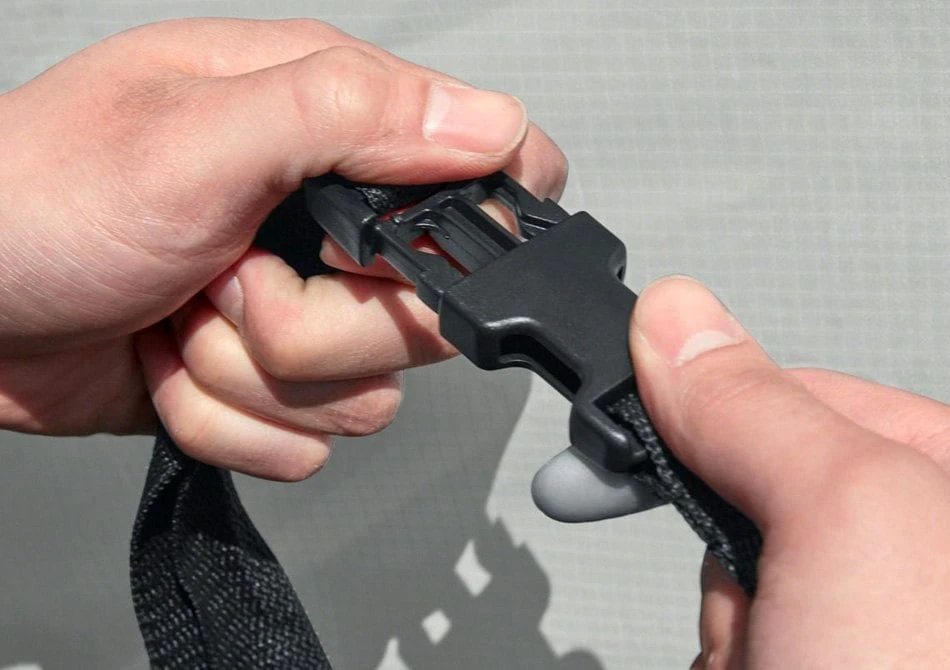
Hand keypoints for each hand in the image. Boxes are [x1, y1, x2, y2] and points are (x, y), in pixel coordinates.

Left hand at [0, 18, 566, 479]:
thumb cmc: (37, 198)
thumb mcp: (194, 137)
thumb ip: (350, 115)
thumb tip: (492, 123)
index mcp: (332, 130)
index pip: (483, 176)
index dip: (466, 232)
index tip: (369, 256)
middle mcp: (330, 225)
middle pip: (424, 321)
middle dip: (309, 327)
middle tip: (224, 278)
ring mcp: (304, 310)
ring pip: (364, 397)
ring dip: (246, 378)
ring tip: (180, 315)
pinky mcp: (270, 382)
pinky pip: (304, 443)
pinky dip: (221, 421)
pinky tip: (169, 362)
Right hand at [630, 277, 949, 667]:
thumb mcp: (849, 514)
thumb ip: (758, 407)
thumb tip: (676, 320)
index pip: (809, 395)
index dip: (722, 403)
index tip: (636, 401)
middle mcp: (929, 553)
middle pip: (758, 492)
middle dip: (736, 545)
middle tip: (761, 590)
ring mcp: (868, 621)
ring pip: (736, 575)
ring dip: (734, 624)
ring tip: (784, 663)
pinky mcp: (811, 662)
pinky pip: (732, 638)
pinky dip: (730, 661)